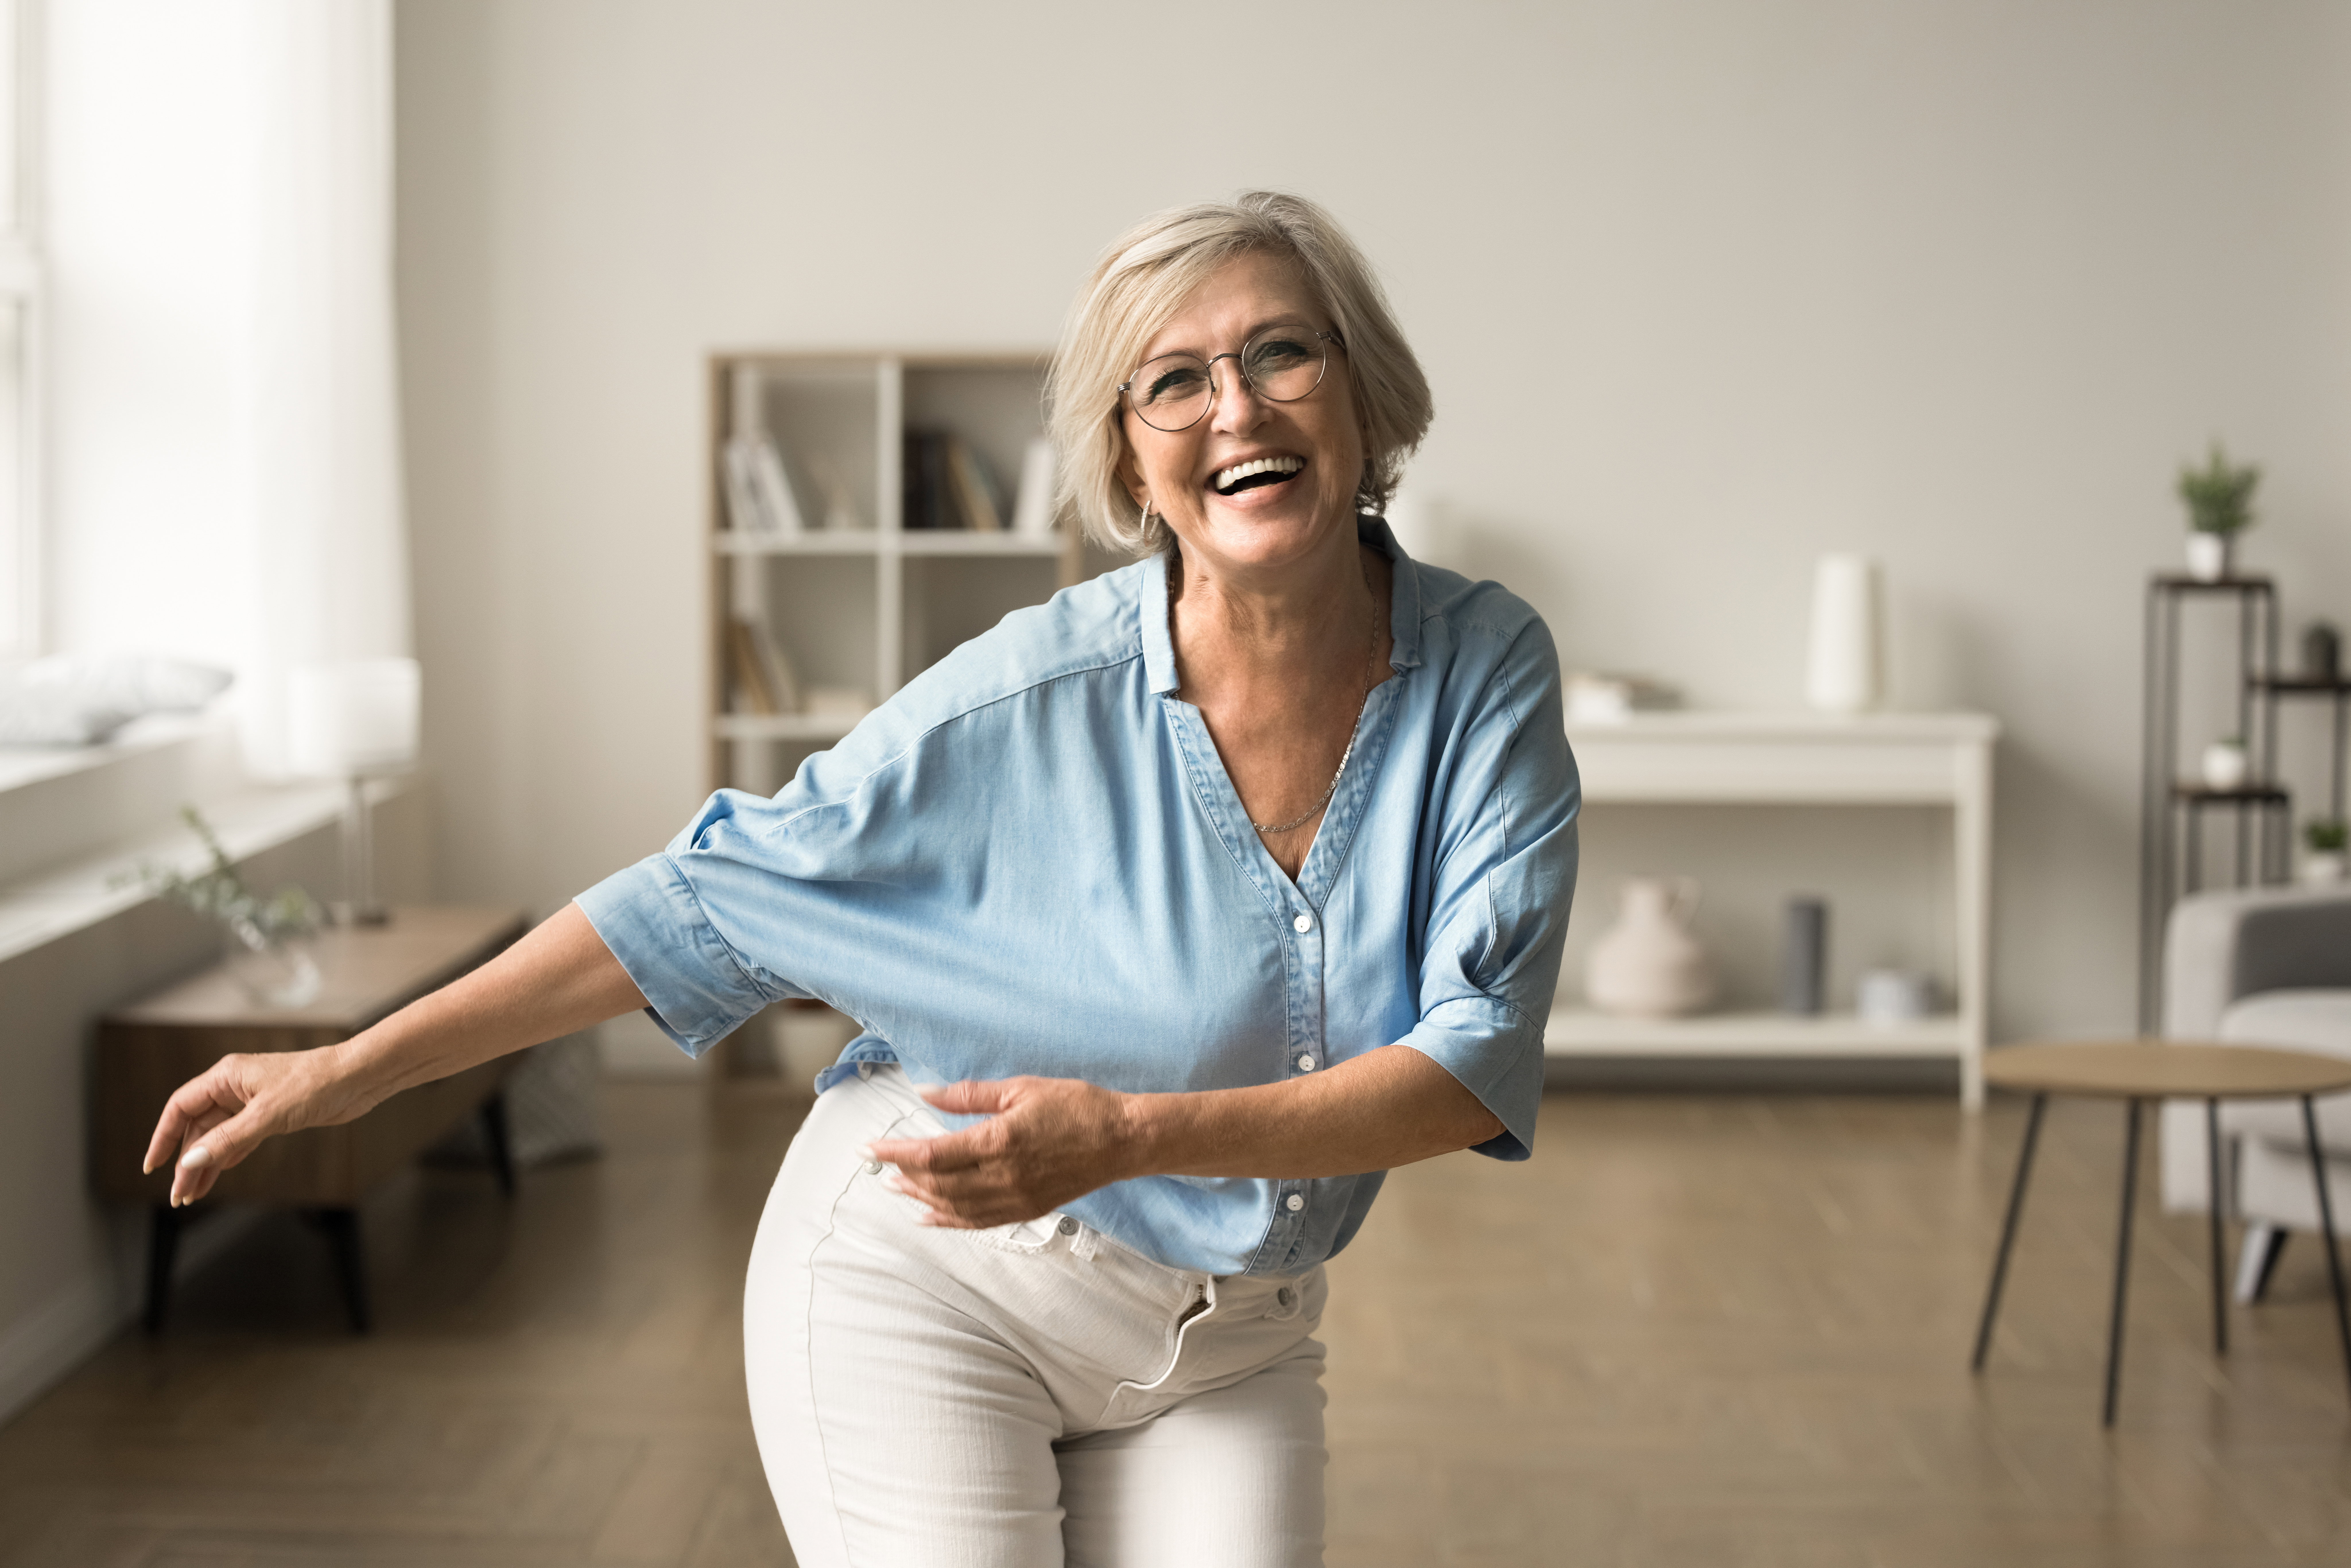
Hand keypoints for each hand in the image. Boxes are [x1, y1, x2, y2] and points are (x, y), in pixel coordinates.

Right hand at [143, 1046, 372, 1207]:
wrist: (357, 1078)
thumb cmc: (316, 1084)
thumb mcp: (267, 1115)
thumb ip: (228, 1139)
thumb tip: (190, 1162)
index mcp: (226, 1076)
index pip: (180, 1108)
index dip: (163, 1137)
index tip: (152, 1166)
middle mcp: (234, 1087)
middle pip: (197, 1128)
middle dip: (186, 1162)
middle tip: (179, 1196)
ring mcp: (252, 1102)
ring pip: (217, 1137)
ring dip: (204, 1165)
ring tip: (191, 1196)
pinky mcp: (270, 1116)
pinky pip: (238, 1140)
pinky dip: (226, 1159)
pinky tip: (214, 1177)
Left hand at [867, 1076, 1144, 1228]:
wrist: (1122, 1140)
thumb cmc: (1077, 1107)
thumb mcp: (1021, 1088)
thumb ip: (970, 1096)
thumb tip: (928, 1093)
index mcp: (999, 1141)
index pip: (932, 1153)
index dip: (896, 1152)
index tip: (871, 1148)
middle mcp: (1003, 1176)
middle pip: (937, 1184)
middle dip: (903, 1175)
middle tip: (880, 1165)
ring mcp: (1015, 1198)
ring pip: (954, 1207)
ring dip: (920, 1198)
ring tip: (896, 1188)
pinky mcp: (1027, 1209)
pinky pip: (978, 1222)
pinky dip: (949, 1221)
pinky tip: (930, 1216)